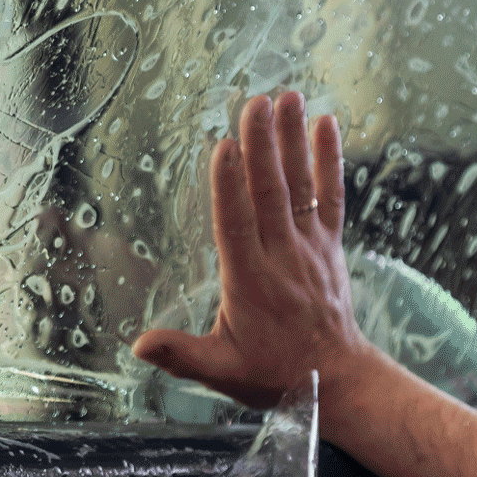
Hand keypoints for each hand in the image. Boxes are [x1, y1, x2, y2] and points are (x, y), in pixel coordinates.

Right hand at [132, 91, 376, 410]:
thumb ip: (179, 354)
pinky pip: (331, 196)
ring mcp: (310, 248)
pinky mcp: (329, 244)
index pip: (236, 227)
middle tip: (254, 103)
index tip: (223, 148)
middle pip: (270, 194)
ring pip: (300, 186)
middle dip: (262, 146)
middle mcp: (282, 258)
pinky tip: (327, 125)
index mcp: (250, 283)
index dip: (229, 187)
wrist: (339, 378)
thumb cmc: (274, 373)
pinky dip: (329, 160)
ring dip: (292, 140)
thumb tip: (138, 345)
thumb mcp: (220, 370)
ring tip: (287, 97)